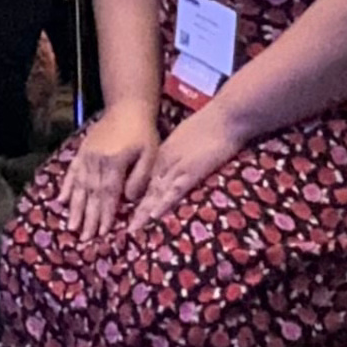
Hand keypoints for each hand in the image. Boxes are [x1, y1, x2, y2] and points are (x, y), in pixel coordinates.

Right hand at [54, 99, 159, 241]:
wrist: (126, 107)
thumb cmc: (143, 132)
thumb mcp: (150, 154)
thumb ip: (140, 177)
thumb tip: (129, 199)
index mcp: (114, 163)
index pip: (109, 195)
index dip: (105, 216)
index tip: (101, 234)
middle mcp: (96, 161)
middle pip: (92, 194)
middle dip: (88, 218)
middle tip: (83, 239)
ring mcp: (86, 156)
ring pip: (80, 186)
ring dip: (75, 208)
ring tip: (71, 226)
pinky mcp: (82, 151)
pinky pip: (72, 172)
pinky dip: (67, 187)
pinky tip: (61, 200)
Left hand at [128, 104, 244, 226]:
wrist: (223, 116)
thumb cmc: (208, 126)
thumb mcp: (183, 141)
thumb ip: (174, 155)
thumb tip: (169, 171)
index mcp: (162, 155)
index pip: (145, 181)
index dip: (135, 199)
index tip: (124, 213)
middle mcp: (164, 162)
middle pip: (145, 190)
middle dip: (134, 210)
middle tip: (123, 228)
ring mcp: (176, 167)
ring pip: (156, 193)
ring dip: (144, 212)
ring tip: (132, 229)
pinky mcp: (191, 171)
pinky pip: (175, 190)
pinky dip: (164, 203)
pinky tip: (154, 215)